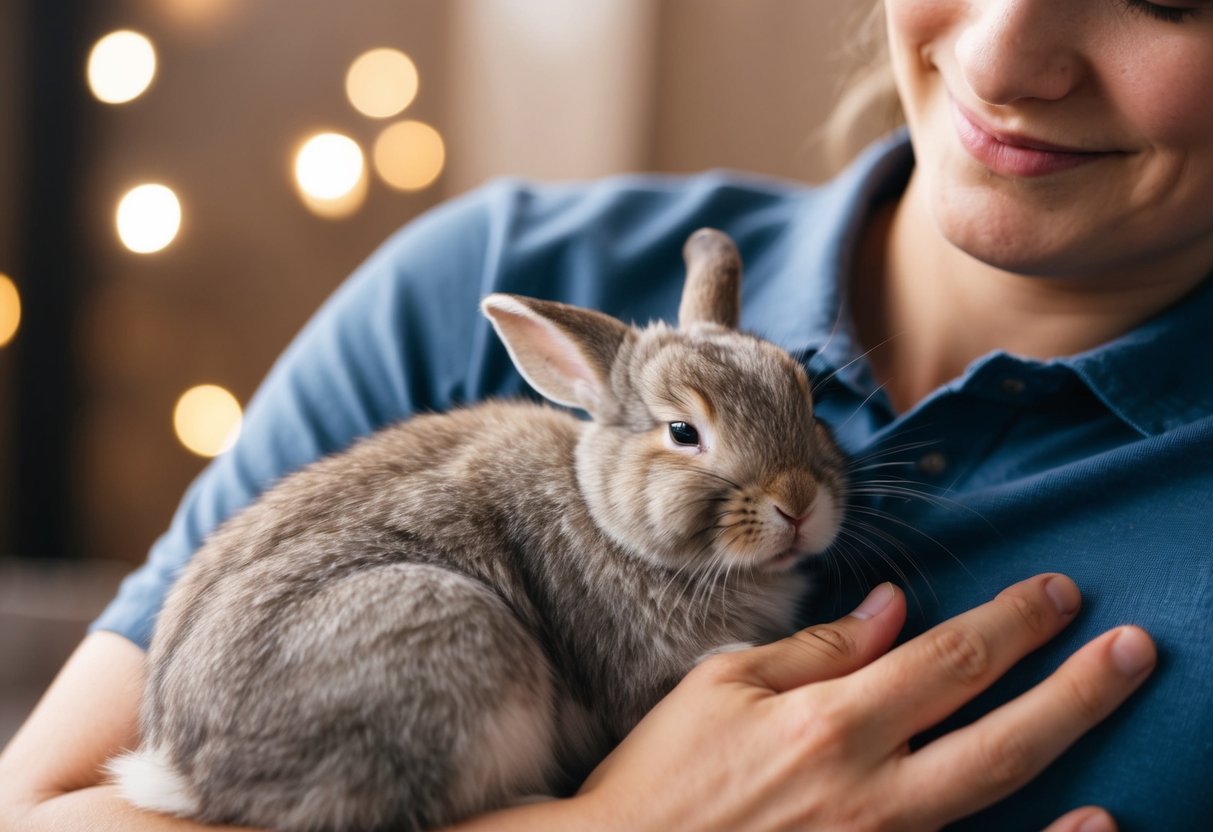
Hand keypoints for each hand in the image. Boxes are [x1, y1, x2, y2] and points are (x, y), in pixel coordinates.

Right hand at [575, 574, 1154, 830]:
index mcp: (828, 723)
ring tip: (1126, 708)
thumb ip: (816, 650)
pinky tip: (1095, 822)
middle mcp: (869, 788)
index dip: (1012, 624)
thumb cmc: (666, 774)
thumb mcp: (723, 686)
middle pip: (997, 728)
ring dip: (1075, 751)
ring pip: (1001, 799)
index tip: (1058, 595)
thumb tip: (893, 609)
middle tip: (1135, 645)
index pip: (946, 660)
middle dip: (1075, 683)